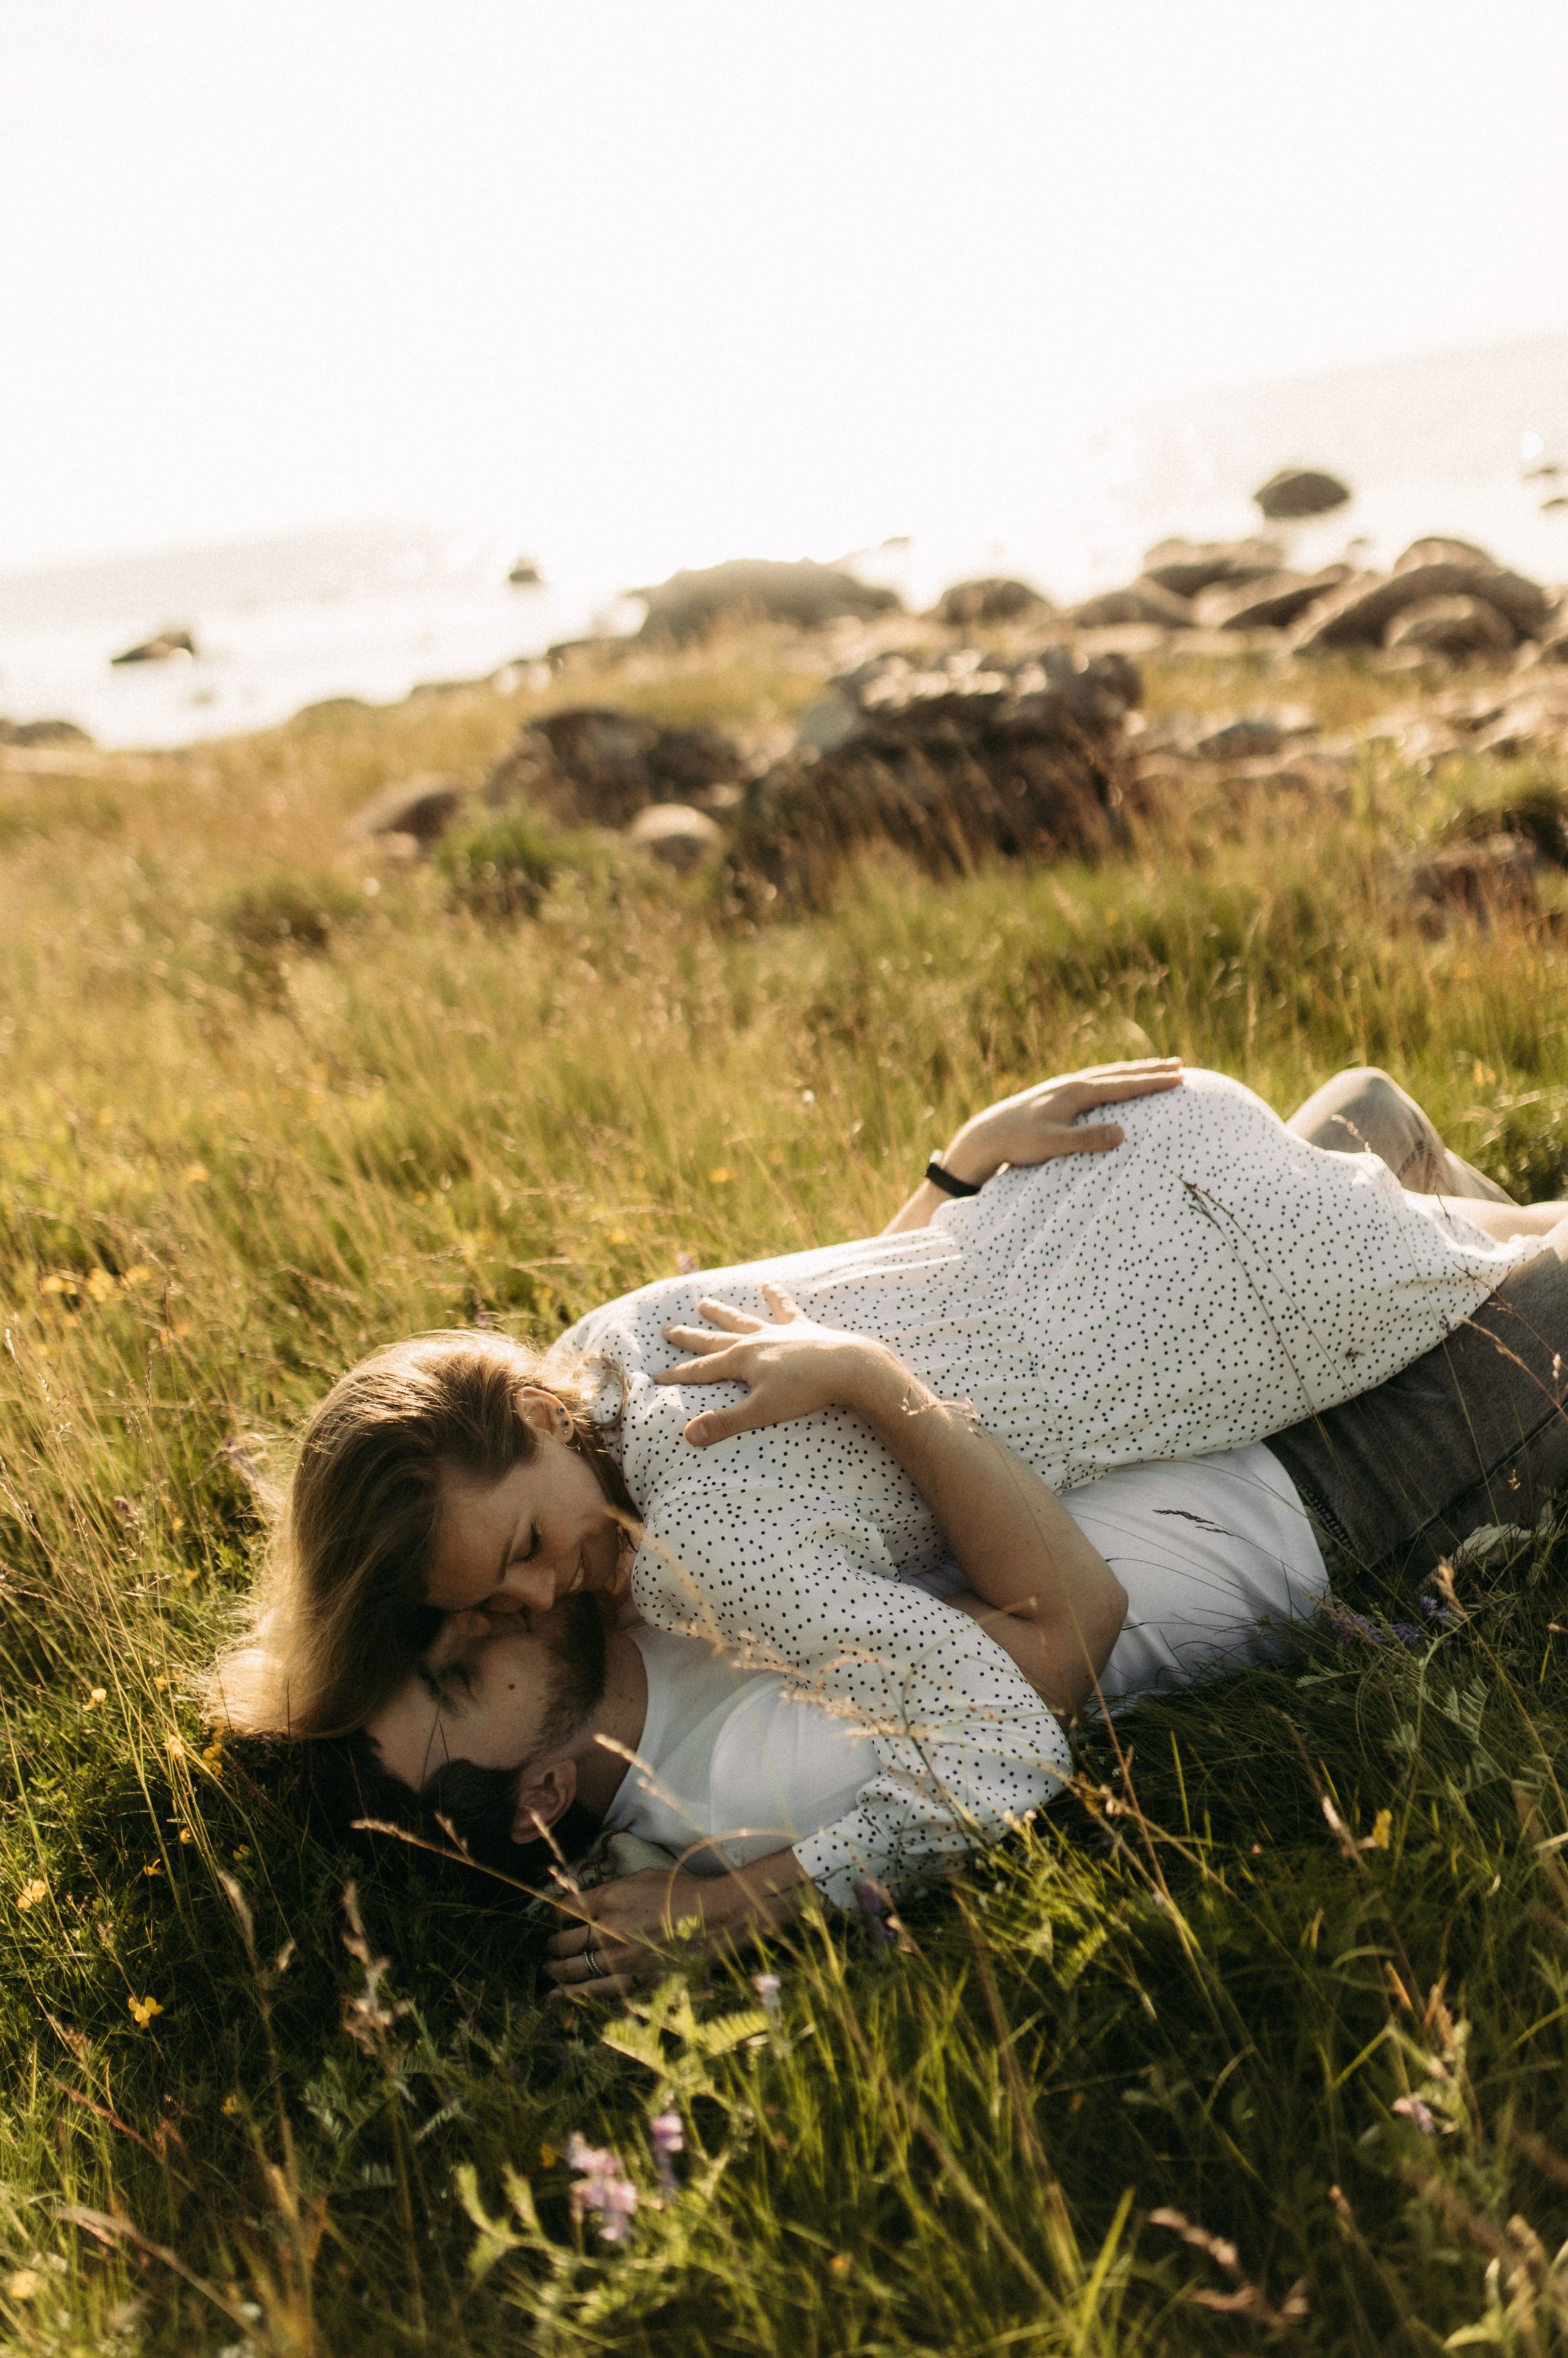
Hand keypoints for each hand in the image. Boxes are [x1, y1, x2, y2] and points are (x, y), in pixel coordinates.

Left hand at [544, 1867, 707, 1999]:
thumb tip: (590, 1901)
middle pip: (565, 1942)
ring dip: (557, 1971)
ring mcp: (622, 1958)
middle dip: (553, 1945)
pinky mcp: (635, 1979)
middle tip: (550, 1947)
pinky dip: (575, 1994)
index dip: (556, 1915)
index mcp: (610, 1899)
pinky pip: (598, 1990)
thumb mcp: (643, 1877)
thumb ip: (612, 1891)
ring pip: (575, 1970)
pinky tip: (560, 1995)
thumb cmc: (682, 1890)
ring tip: (550, 1971)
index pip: (566, 1909)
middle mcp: (610, 1929)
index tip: (556, 1918)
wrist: (715, 1916)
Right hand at [652, 1282, 890, 1445]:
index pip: (701, 1371)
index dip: (677, 1375)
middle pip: (714, 1340)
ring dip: (722, 1313)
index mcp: (740, 1361)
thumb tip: (687, 1435)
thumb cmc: (805, 1391)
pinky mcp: (802, 1328)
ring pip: (742, 1320)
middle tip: (667, 1329)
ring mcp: (777, 1332)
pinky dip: (776, 1297)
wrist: (848, 1366)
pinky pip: (785, 1309)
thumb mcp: (761, 1412)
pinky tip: (769, 1285)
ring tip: (703, 1302)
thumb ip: (724, 1423)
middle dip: (689, 1338)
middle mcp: (754, 1341)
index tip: (656, 1376)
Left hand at [940, 1058, 1181, 1185]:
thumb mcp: (1053, 1144)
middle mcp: (1073, 1084)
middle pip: (1120, 1073)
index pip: (1123, 1085)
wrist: (986, 1135)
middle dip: (1150, 1070)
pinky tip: (1117, 1083)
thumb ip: (1087, 1139)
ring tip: (1157, 1068)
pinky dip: (1114, 1079)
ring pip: (1108, 1074)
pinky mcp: (1057, 1096)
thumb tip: (1123, 1133)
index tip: (1179, 1078)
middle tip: (1179, 1065)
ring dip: (1134, 1071)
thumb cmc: (1018, 1141)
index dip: (1153, 1083)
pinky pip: (1095, 1081)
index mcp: (1076, 1092)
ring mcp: (1064, 1088)